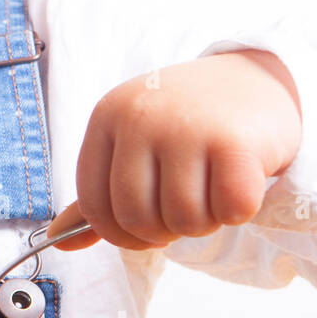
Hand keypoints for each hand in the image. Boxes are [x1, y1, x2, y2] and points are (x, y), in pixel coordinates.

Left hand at [44, 49, 301, 250]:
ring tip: (213, 189)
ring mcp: (187, 127)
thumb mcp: (135, 144)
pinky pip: (230, 210)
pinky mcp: (235, 142)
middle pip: (137, 218)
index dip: (120, 234)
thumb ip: (100, 192)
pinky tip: (240, 182)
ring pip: (184, 220)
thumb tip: (58, 239)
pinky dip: (239, 211)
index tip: (145, 231)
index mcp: (107, 117)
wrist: (259, 78)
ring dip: (204, 222)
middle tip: (186, 210)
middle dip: (164, 232)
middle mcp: (141, 118)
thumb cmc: (191, 121)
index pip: (94, 205)